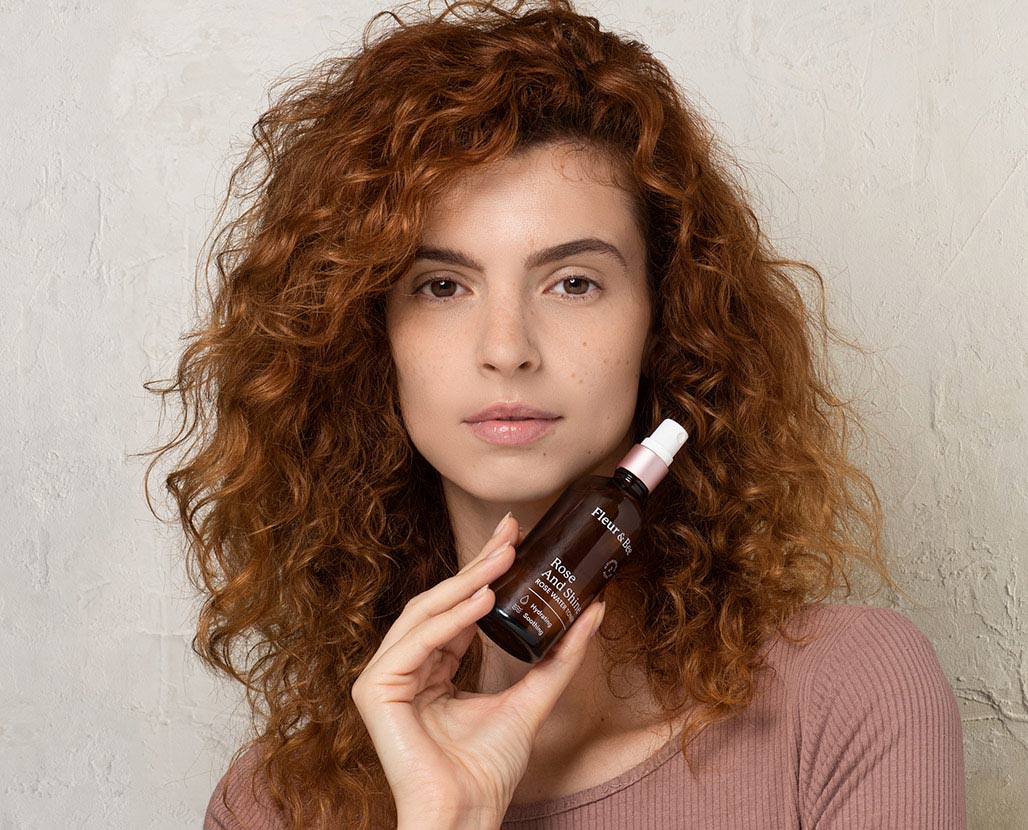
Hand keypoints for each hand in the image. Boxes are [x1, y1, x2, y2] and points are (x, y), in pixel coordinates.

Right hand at [351, 513, 605, 829]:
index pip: (460, 606)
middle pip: (442, 601)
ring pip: (426, 612)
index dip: (486, 569)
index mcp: (435, 665)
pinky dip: (449, 620)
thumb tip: (594, 610)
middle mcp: (408, 664)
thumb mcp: (533, 698)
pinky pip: (414, 642)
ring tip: (503, 561)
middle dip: (478, 564)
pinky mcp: (375, 689)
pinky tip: (483, 601)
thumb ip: (560, 656)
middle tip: (511, 532)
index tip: (515, 537)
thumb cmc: (489, 769)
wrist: (467, 813)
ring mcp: (386, 675)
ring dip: (466, 583)